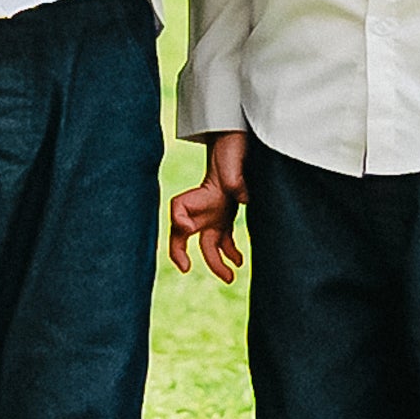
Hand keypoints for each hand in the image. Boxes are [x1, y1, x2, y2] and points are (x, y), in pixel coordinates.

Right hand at [168, 132, 248, 281]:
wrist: (241, 140)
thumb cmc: (234, 145)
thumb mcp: (233, 158)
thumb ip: (234, 178)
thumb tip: (242, 198)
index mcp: (200, 191)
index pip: (177, 208)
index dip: (178, 221)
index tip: (188, 229)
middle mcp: (203, 205)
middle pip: (183, 234)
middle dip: (182, 254)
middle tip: (187, 268)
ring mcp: (214, 212)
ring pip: (207, 244)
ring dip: (216, 263)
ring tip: (230, 278)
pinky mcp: (227, 215)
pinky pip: (224, 240)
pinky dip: (230, 253)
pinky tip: (239, 262)